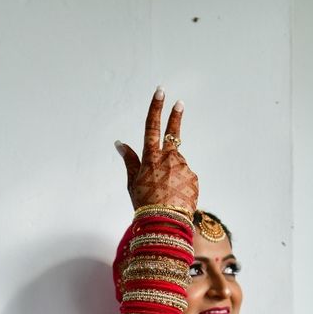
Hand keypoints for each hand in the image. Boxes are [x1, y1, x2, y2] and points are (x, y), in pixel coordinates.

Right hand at [115, 86, 198, 213]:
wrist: (165, 222)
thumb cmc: (144, 203)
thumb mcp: (132, 182)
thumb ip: (129, 160)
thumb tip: (120, 143)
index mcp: (151, 156)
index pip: (152, 126)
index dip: (156, 108)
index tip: (161, 91)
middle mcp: (169, 157)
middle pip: (172, 134)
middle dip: (175, 117)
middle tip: (180, 103)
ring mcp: (183, 166)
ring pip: (177, 164)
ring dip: (172, 173)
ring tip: (165, 193)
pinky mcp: (193, 177)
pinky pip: (185, 177)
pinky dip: (180, 184)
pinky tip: (174, 197)